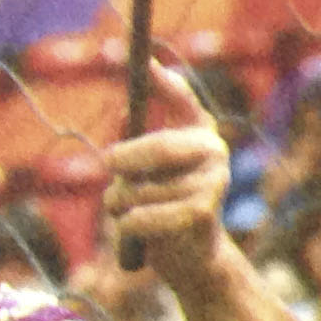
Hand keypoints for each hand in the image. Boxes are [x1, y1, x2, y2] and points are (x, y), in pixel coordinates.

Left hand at [102, 61, 233, 288]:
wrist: (191, 259)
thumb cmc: (160, 208)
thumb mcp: (145, 174)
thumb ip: (135, 147)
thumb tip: (123, 111)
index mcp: (199, 133)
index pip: (182, 99)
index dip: (162, 81)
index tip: (144, 61)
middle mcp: (213, 150)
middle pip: (159, 146)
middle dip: (125, 158)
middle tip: (107, 163)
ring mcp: (213, 181)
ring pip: (144, 187)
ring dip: (120, 202)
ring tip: (123, 211)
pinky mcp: (203, 213)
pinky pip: (145, 215)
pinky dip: (128, 224)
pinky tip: (131, 229)